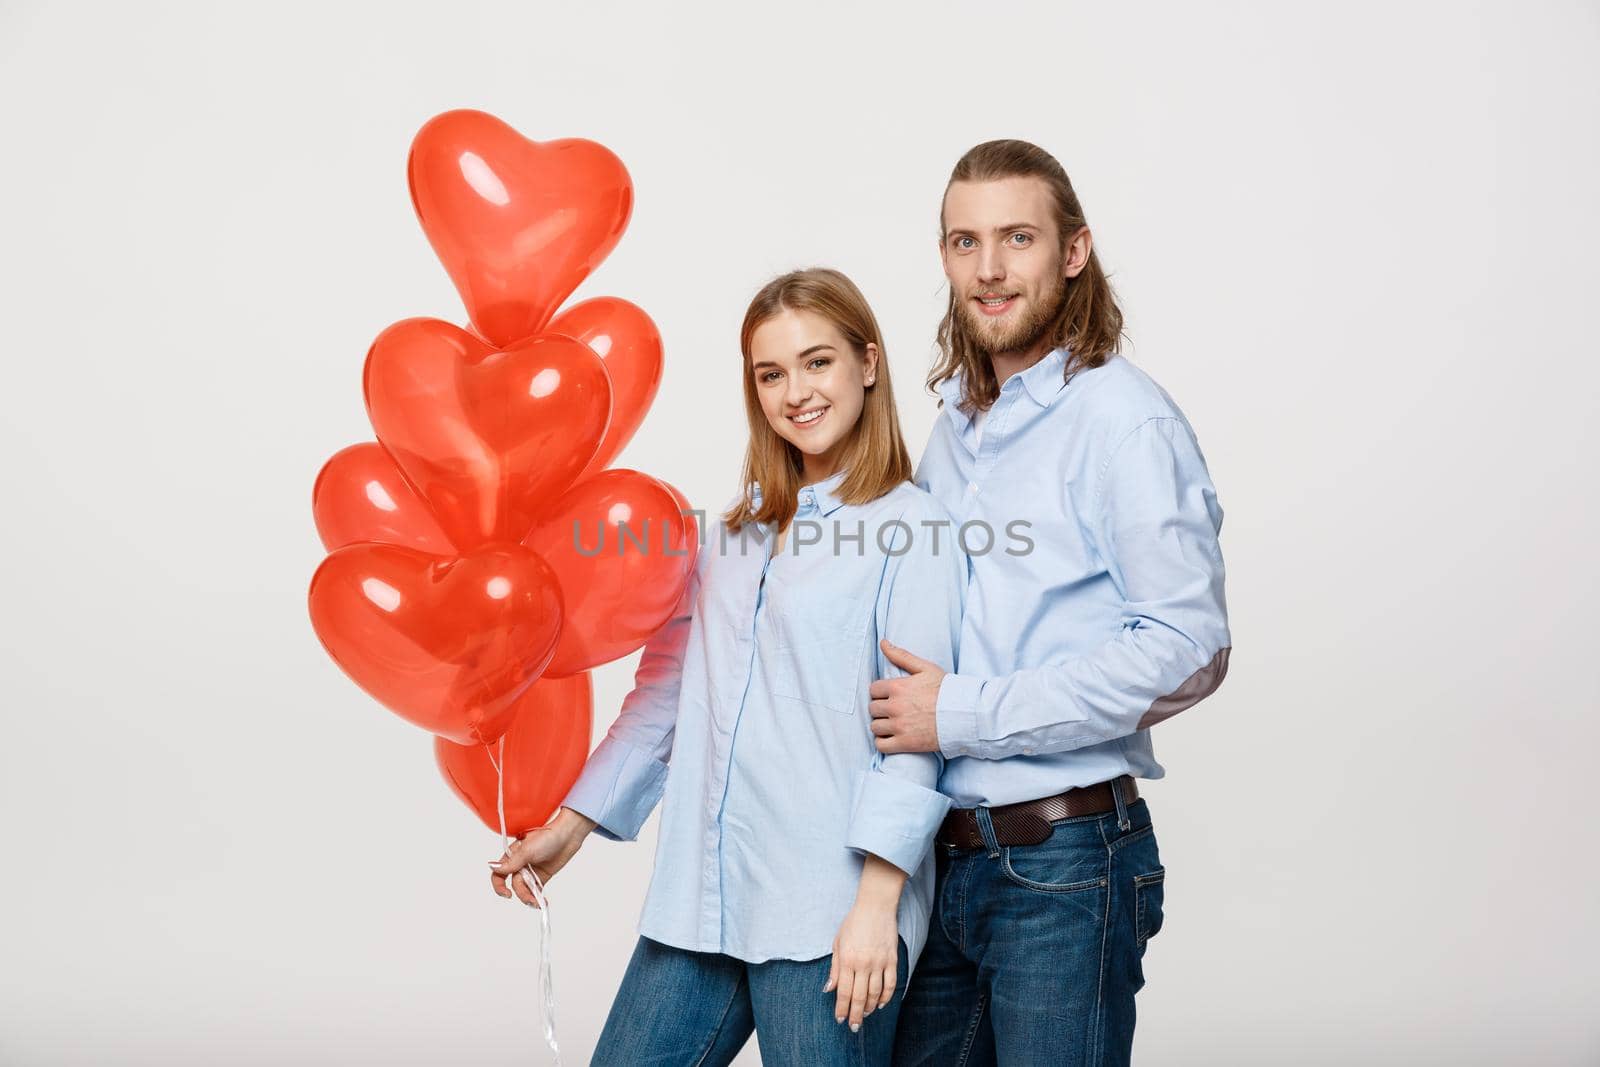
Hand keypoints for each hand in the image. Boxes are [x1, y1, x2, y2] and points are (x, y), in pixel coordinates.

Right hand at [487, 807, 595, 906]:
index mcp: (511, 856)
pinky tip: (542, 902)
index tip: (507, 894)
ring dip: (530, 898)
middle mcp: (519, 865)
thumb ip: (511, 862)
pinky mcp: (541, 876)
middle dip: (522, 894)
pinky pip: (535, 890)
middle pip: (514, 885)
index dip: (499, 886)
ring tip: (539, 903)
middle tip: (531, 899)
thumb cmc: (546, 836)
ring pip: (525, 890)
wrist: (568, 835)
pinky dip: (537, 897)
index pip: (499, 874)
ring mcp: (530, 871)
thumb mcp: (527, 850)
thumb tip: (493, 867)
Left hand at [823, 898, 898, 1031]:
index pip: (843, 991)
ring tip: (864, 1015)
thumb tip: (828, 989)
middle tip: (853, 1027)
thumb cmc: (853, 923)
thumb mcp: (837, 943)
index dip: (841, 1008)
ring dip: (868, 1007)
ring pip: (875, 994)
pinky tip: (880, 1004)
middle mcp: (863, 964)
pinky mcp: (892, 960)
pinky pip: (890, 984)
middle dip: (855, 1015)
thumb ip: (834, 968)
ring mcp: (879, 963)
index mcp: (847, 960)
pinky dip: (885, 997)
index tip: (840, 1019)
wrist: (875, 907)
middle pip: (859, 997)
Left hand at [869, 639, 944, 753]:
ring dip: (881, 726)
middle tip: (893, 710)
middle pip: (872, 708)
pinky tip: (892, 737)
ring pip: (875, 727)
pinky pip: (881, 745)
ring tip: (893, 724)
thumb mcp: (926, 668)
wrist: (964, 715)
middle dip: (880, 709)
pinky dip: (883, 742)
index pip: (873, 690)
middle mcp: (894, 707)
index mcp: (897, 687)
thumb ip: (902, 656)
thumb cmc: (946, 690)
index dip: (880, 693)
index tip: (890, 696)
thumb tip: (883, 642)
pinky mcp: (904, 743)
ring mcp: (899, 726)